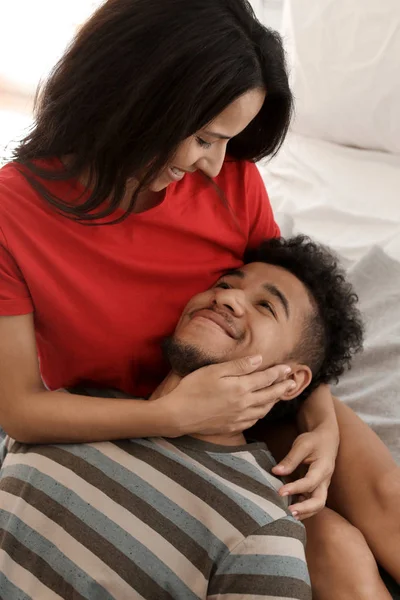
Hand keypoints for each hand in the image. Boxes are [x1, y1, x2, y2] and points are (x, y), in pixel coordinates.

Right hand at [159, 356, 294, 435]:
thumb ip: (238, 366)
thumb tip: (259, 359)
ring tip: (280, 395)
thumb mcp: (214, 371)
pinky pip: (254, 420)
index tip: (288, 368)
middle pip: (269, 395)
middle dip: (282, 387)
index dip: (278, 372)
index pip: (265, 378)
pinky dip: (262, 414)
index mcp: (240, 387)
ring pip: (264, 409)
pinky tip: (261, 410)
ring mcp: (239, 417)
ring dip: (274, 401)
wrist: (178, 415)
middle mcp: (244, 404)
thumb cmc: (193, 388)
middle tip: (293, 382)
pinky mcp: (232, 426)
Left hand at [272, 425, 338, 519]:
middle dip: (304, 509)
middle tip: (288, 513)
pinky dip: (303, 509)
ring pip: (317, 505)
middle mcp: (325, 481)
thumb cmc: (314, 441)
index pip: (310, 482)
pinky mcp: (317, 489)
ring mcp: (322, 486)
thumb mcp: (302, 444)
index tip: (280, 492)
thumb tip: (276, 472)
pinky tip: (289, 510)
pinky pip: (312, 502)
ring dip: (304, 512)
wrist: (327, 440)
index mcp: (323, 468)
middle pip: (319, 501)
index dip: (295, 488)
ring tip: (287, 516)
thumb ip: (290, 459)